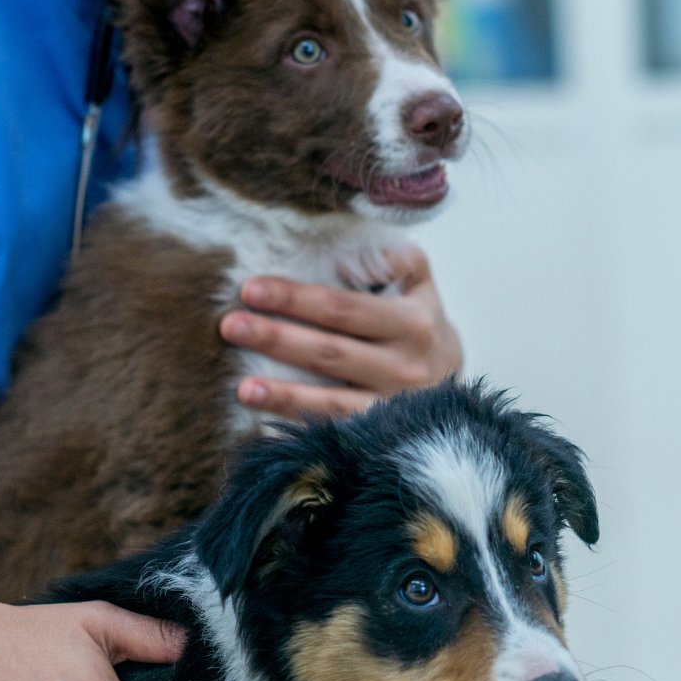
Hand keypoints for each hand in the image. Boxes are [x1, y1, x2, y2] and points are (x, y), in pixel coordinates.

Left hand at [219, 246, 462, 418]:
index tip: (251, 289)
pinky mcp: (380, 433)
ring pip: (332, 399)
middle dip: (278, 338)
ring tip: (243, 387)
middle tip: (231, 326)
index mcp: (412, 322)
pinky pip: (334, 427)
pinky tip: (266, 416)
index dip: (296, 299)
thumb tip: (345, 247)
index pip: (344, 308)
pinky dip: (298, 422)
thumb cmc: (417, 322)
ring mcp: (394, 405)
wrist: (450, 379)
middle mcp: (406, 365)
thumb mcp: (418, 282)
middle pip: (331, 352)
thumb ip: (390, 258)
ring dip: (283, 393)